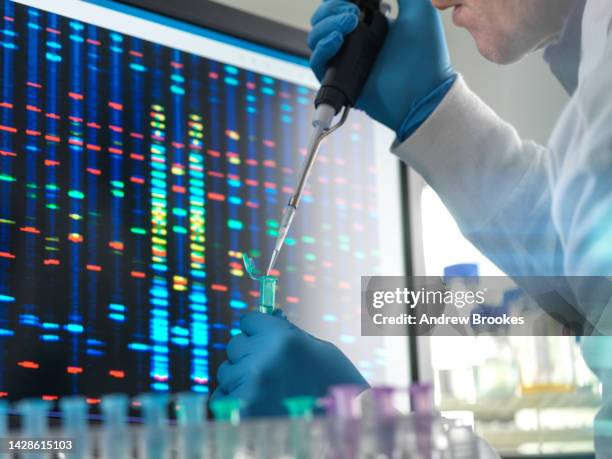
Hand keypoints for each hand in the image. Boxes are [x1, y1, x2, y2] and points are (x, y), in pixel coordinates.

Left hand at [211, 311, 368, 416]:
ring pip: (226, 372)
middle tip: (271, 370)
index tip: (263, 339)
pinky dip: (234, 401)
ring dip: (241, 379)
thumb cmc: (335, 384)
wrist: (345, 426)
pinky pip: (221, 398)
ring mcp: (249, 387)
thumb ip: (286, 334)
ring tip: (269, 391)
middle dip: (249, 355)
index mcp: (282, 338)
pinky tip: (258, 405)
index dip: (257, 331)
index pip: (247, 321)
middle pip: (234, 345)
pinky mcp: (239, 414)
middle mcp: (261, 359)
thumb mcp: (317, 350)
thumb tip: (260, 322)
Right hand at [308, 0, 455, 137]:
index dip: (339, 0)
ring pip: (317, 37)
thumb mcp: (420, 11)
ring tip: (348, 22)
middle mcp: (356, 43)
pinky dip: (322, 47)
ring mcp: (346, 61)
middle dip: (331, 7)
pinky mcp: (340, 81)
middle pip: (324, 19)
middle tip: (351, 10)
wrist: (424, 94)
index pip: (341, 6)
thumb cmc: (427, 58)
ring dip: (326, 23)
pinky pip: (317, 63)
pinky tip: (337, 38)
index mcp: (371, 25)